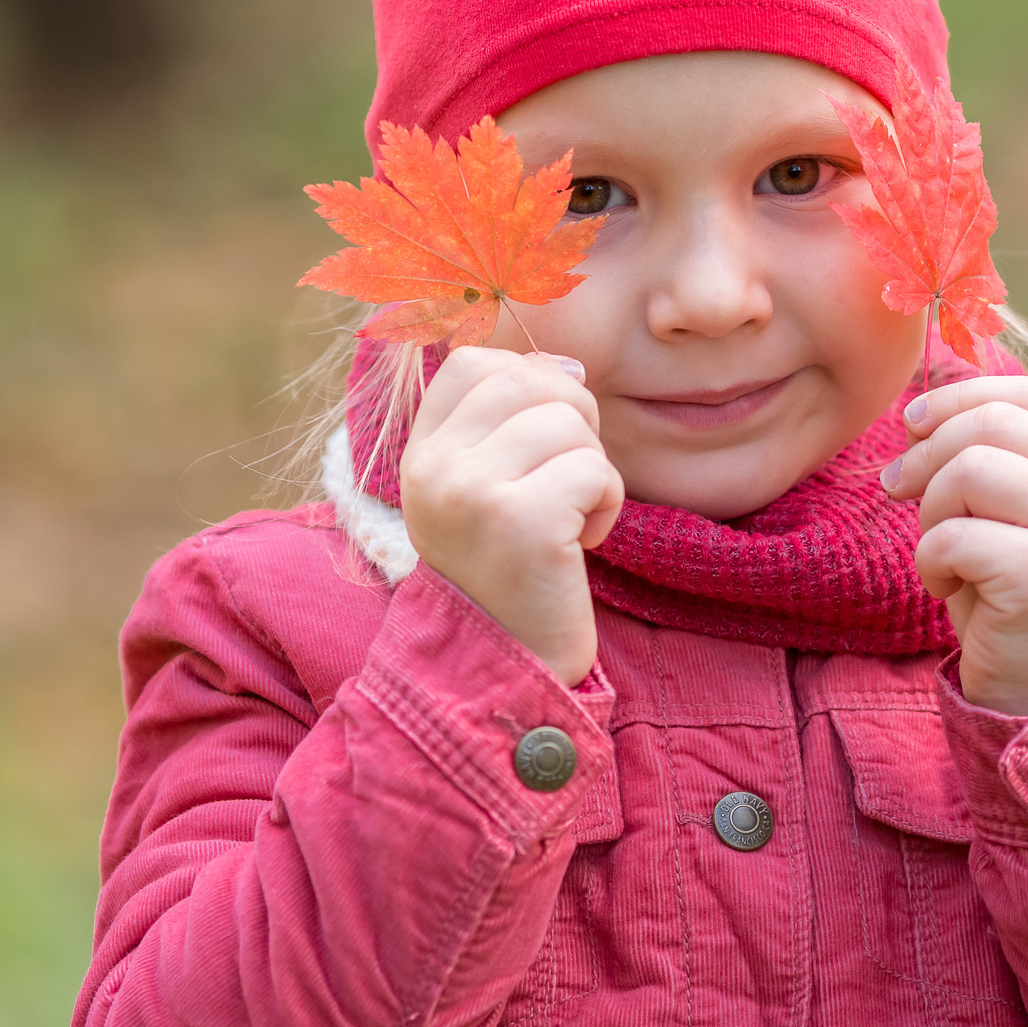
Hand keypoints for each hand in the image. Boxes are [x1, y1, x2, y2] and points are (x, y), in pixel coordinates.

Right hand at [399, 347, 625, 685]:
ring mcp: (472, 493)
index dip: (528, 381)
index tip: (541, 439)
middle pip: (528, 379)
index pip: (475, 361)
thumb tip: (566, 367)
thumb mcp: (484, 490)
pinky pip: (594, 469)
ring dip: (593, 468)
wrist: (505, 665)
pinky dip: (607, 504)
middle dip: (572, 418)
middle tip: (570, 478)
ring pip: (568, 421)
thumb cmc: (508, 571)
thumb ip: (508, 424)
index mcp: (420, 454)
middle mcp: (434, 467)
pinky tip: (581, 543)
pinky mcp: (522, 522)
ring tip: (570, 519)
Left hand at [880, 376, 1027, 714]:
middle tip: (898, 490)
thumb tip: (916, 411)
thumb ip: (974, 458)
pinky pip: (955, 536)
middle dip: (927, 454)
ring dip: (930, 512)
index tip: (914, 425)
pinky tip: (946, 587)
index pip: (1024, 395)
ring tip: (939, 552)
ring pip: (971, 472)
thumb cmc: (1002, 591)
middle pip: (991, 425)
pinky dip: (930, 562)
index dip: (958, 398)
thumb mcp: (992, 513)